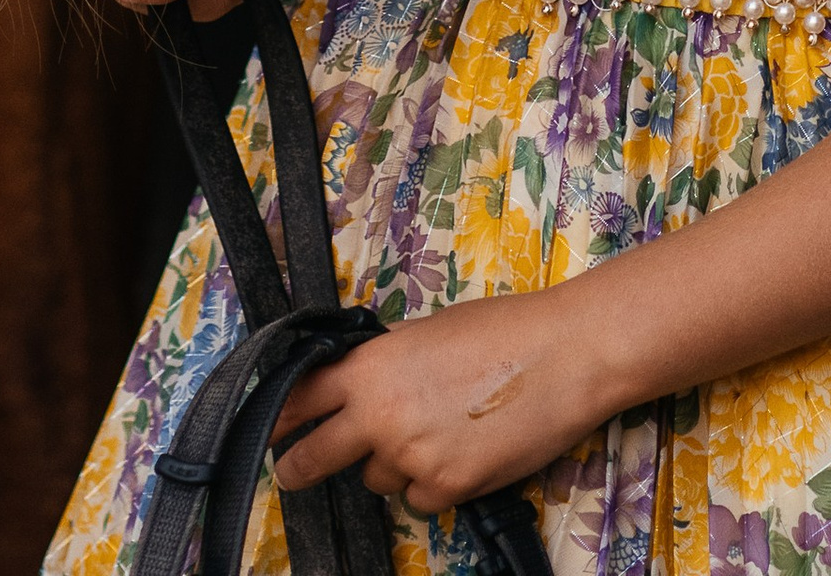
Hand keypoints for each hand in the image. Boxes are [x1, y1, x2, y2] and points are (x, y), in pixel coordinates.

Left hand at [274, 290, 601, 514]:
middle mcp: (381, 417)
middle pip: (316, 456)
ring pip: (378, 479)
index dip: (280, 416)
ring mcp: (412, 458)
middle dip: (299, 467)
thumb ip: (387, 364)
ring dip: (392, 464)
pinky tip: (460, 452)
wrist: (561, 356)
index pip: (301, 398)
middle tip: (291, 473)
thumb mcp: (427, 332)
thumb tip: (367, 383)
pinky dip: (433, 485)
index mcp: (371, 368)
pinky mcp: (449, 489)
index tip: (269, 428)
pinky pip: (421, 500)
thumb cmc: (502, 331)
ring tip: (435, 430)